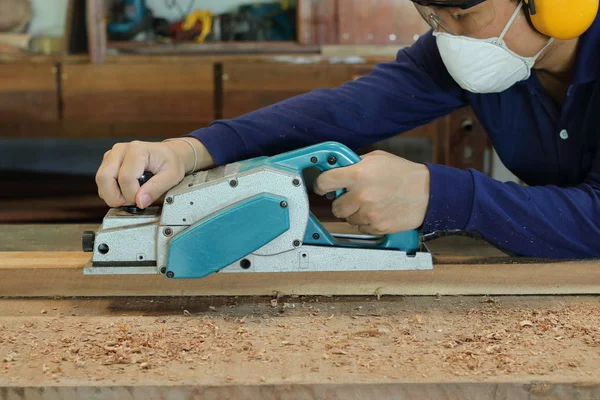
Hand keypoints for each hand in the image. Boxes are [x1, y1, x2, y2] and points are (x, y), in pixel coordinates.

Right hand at [95, 138, 213, 208]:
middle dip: (116, 197)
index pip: (125, 178)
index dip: (132, 195)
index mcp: (137, 150)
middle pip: (104, 178)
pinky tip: (126, 191)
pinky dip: (111, 191)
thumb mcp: (171, 176)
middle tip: (131, 202)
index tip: (142, 201)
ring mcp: (112, 155)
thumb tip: (140, 202)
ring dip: (112, 195)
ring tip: (131, 196)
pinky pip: (102, 180)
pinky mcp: (108, 161)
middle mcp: (120, 150)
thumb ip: (156, 189)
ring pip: (100, 180)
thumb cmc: (170, 162)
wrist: (169, 154)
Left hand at [313, 150, 429, 234]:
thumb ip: (354, 164)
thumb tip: (336, 169)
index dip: (321, 185)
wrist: (428, 192)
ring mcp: (369, 213)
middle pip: (335, 207)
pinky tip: (380, 211)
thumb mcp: (377, 159)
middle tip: (355, 196)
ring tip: (372, 203)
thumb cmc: (403, 173)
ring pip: (348, 219)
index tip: (322, 187)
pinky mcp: (377, 227)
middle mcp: (361, 195)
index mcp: (358, 174)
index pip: (325, 182)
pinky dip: (368, 222)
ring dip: (356, 213)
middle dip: (343, 202)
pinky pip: (362, 228)